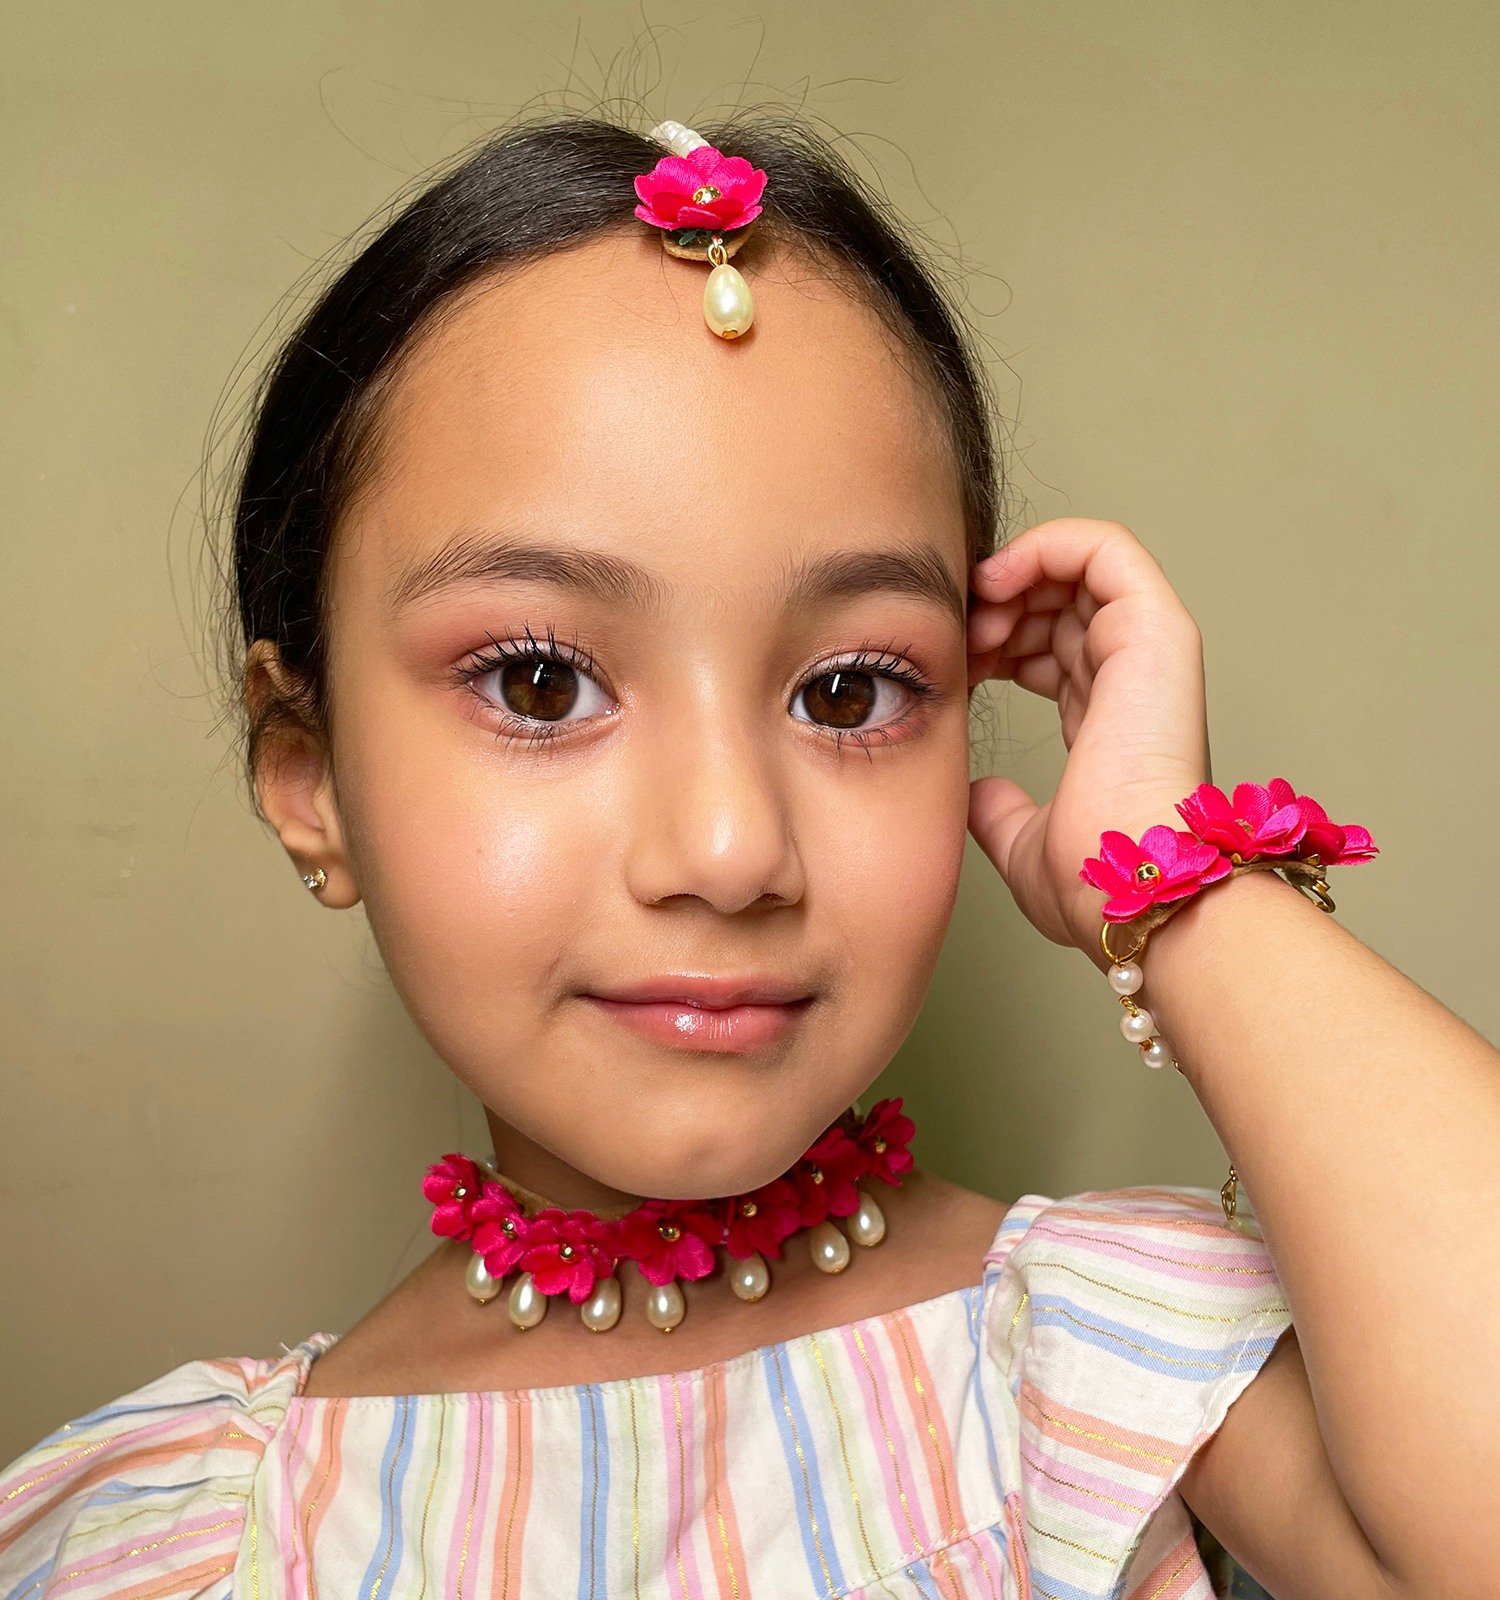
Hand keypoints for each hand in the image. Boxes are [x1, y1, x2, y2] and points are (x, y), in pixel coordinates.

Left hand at [967, 518, 1211, 959]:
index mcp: (1108, 720)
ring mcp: (1148, 649)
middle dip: (994, 607)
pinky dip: (1045, 547)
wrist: (1126, 886)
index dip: (991, 642)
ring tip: (974, 619)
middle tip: (955, 639)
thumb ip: (998, 810)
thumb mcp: (1022, 841)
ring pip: (1075, 568)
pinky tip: (997, 584)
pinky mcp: (1155, 628)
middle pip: (1056, 604)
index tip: (949, 666)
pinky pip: (1103, 548)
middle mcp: (1131, 679)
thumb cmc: (1091, 880)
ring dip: (1011, 579)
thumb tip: (976, 794)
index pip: (1048, 650)